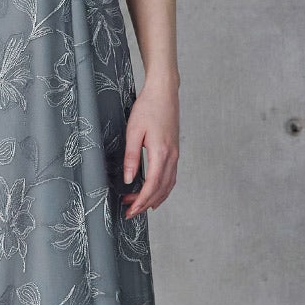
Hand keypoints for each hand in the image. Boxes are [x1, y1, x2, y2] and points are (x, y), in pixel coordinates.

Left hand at [120, 78, 179, 217]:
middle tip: (130, 212)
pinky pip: (171, 177)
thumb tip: (129, 179)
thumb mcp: (133, 131)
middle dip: (145, 204)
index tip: (130, 210)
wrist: (164, 92)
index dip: (141, 201)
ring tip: (139, 206)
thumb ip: (131, 157)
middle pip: (161, 189)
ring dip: (154, 198)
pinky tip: (154, 192)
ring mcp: (175, 154)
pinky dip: (163, 189)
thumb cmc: (148, 108)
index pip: (152, 185)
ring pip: (168, 185)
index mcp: (161, 152)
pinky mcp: (175, 151)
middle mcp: (172, 157)